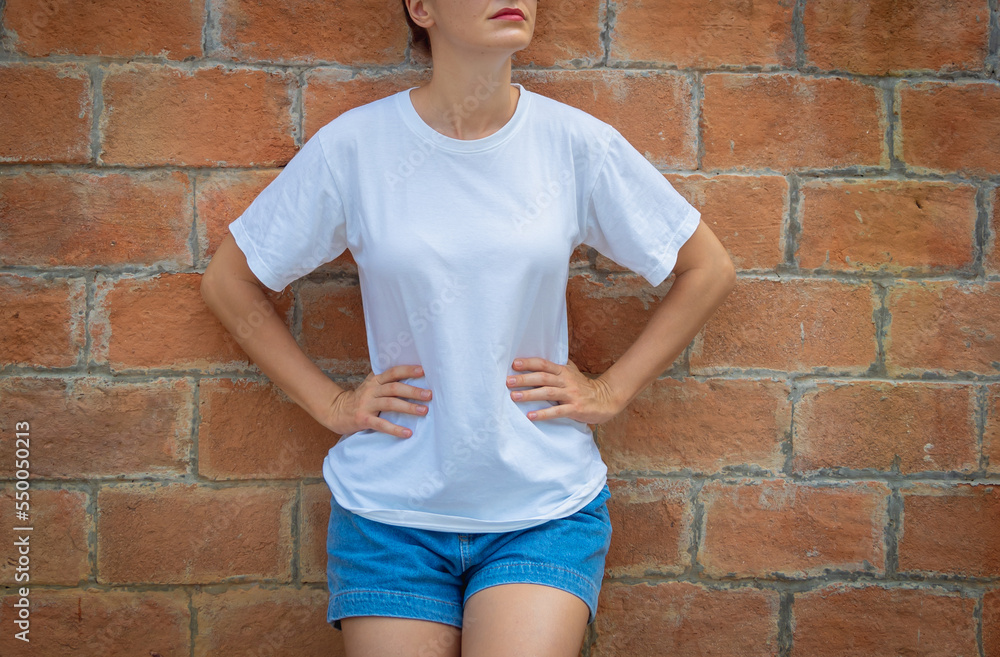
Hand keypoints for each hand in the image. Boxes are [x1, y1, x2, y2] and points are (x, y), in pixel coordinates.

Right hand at [322, 364, 431, 438]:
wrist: (336, 411)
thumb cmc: (361, 400)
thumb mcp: (372, 387)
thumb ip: (388, 383)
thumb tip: (416, 382)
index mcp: (376, 380)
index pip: (393, 372)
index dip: (408, 370)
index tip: (423, 371)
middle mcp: (371, 390)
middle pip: (395, 388)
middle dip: (413, 391)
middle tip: (429, 395)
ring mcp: (367, 404)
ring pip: (390, 403)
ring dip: (408, 407)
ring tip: (424, 411)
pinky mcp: (363, 419)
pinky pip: (381, 424)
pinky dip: (395, 429)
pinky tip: (407, 433)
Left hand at [506, 357, 621, 424]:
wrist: (605, 400)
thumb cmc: (583, 387)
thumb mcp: (572, 373)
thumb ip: (557, 367)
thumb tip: (537, 361)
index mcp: (563, 371)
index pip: (544, 364)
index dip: (529, 363)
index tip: (514, 364)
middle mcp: (566, 381)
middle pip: (543, 377)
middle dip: (524, 379)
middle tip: (508, 381)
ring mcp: (571, 394)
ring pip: (547, 392)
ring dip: (529, 395)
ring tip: (514, 397)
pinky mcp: (575, 409)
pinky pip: (557, 411)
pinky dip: (543, 413)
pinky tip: (530, 416)